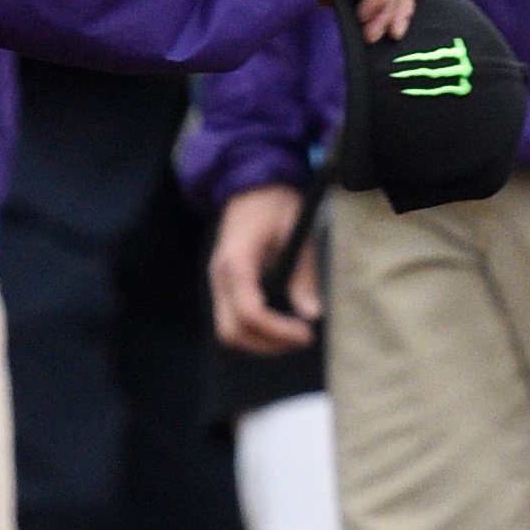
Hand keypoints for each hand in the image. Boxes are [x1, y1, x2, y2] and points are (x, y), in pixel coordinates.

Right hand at [212, 181, 318, 356]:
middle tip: (302, 339)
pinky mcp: (223, 285)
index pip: (250, 313)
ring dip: (260, 342)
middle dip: (268, 345)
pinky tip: (279, 324)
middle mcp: (220, 277)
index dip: (278, 331)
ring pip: (228, 331)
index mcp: (237, 262)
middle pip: (232, 332)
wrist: (249, 185)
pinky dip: (254, 330)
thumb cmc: (274, 204)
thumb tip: (312, 314)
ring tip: (293, 335)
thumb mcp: (297, 233)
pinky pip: (231, 319)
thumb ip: (303, 274)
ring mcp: (218, 282)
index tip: (306, 333)